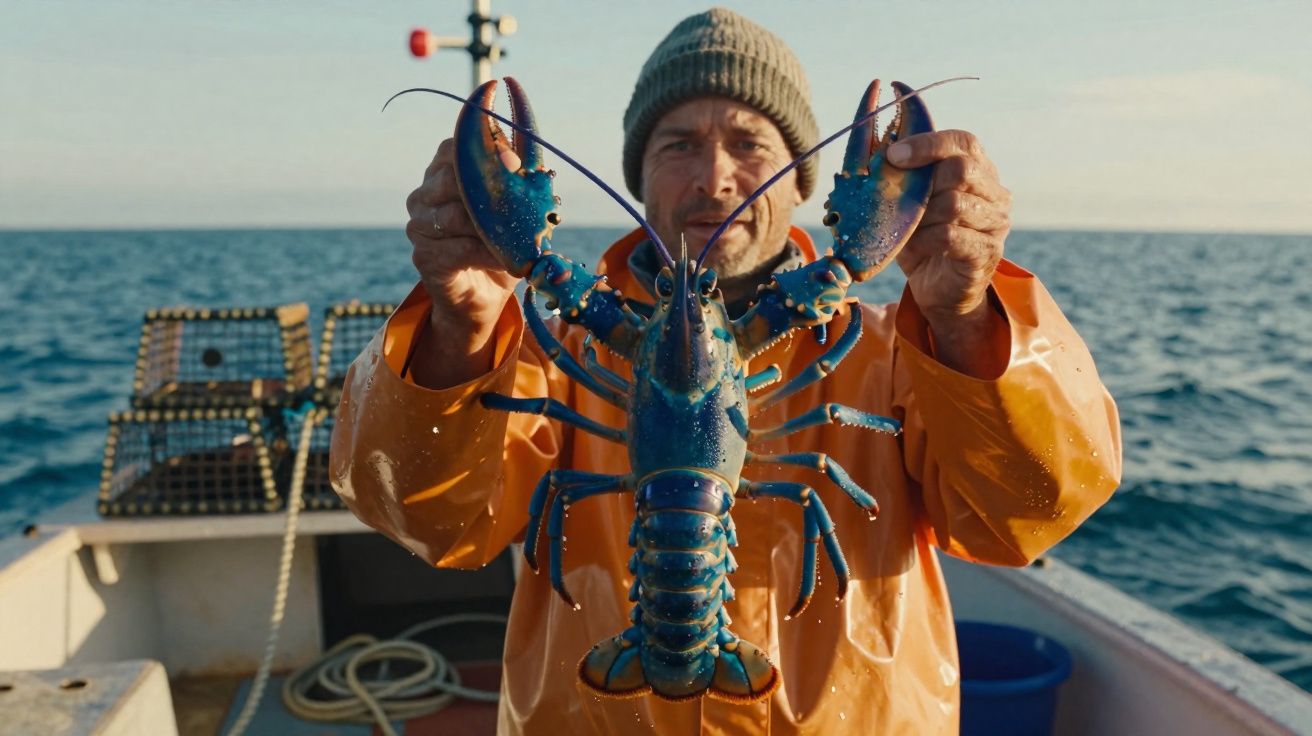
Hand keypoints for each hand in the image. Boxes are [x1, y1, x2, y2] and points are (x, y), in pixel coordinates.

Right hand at [405, 138, 519, 386]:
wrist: (483, 296)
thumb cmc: (499, 243)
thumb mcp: (513, 209)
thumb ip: (519, 181)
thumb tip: (532, 157)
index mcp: (441, 173)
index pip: (453, 148)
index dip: (483, 151)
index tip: (515, 163)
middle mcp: (423, 195)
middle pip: (450, 179)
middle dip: (490, 189)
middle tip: (520, 204)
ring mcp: (418, 226)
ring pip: (455, 215)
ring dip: (492, 226)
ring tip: (519, 237)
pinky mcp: (424, 256)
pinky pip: (459, 248)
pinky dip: (488, 253)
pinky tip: (507, 258)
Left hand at [887, 130, 1010, 375]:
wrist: (940, 291)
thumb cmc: (923, 241)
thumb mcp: (910, 204)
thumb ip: (901, 177)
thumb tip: (873, 148)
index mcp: (979, 171)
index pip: (963, 142)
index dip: (928, 143)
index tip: (893, 155)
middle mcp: (995, 193)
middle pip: (961, 169)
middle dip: (922, 183)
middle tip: (900, 201)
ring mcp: (996, 222)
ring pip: (954, 203)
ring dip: (921, 215)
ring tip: (909, 228)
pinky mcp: (987, 251)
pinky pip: (950, 235)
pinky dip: (925, 239)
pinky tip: (917, 245)